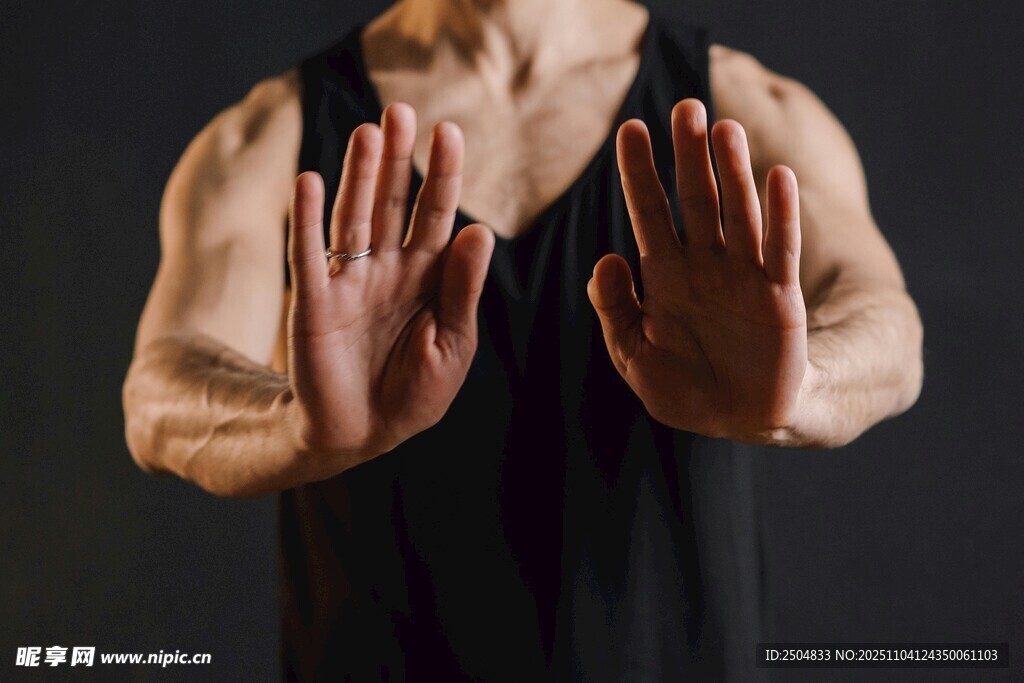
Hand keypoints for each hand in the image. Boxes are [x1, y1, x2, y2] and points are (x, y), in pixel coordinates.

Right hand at [285, 103, 493, 477]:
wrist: (364, 433)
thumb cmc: (415, 392)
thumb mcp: (453, 344)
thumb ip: (463, 289)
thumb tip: (480, 229)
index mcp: (428, 277)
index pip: (437, 215)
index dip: (442, 174)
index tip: (450, 131)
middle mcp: (387, 268)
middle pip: (391, 203)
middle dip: (397, 159)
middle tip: (400, 110)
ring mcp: (349, 282)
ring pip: (353, 217)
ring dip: (358, 176)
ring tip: (368, 133)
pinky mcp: (314, 302)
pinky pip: (309, 254)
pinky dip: (307, 219)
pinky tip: (309, 181)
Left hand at [587, 99, 807, 442]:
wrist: (739, 418)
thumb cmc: (684, 388)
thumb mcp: (633, 355)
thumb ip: (615, 310)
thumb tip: (606, 259)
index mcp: (664, 275)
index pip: (649, 212)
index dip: (639, 172)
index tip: (631, 129)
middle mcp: (704, 265)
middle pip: (695, 200)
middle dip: (689, 156)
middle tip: (685, 107)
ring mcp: (743, 276)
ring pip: (738, 214)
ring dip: (732, 172)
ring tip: (725, 130)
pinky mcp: (779, 296)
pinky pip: (780, 249)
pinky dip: (780, 216)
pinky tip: (777, 177)